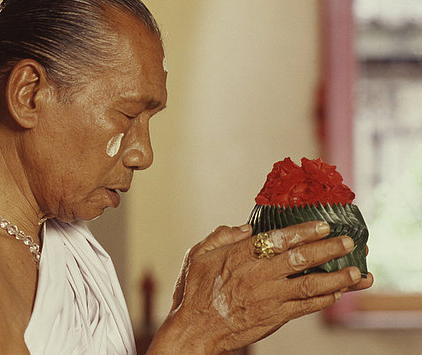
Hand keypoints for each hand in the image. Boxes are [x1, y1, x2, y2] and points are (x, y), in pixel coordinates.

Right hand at [149, 221, 370, 353]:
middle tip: (347, 242)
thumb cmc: (196, 291)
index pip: (279, 239)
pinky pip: (305, 307)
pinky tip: (337, 293)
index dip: (304, 231)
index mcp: (241, 256)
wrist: (196, 329)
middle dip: (328, 249)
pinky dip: (323, 299)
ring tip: (356, 272)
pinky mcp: (275, 317)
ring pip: (310, 285)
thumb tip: (246, 228)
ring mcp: (269, 298)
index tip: (323, 224)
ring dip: (336, 278)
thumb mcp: (199, 255)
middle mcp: (259, 276)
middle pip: (301, 259)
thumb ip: (221, 236)